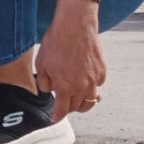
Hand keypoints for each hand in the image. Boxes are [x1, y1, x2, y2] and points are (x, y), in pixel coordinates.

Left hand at [36, 0, 104, 119]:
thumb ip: (44, 81)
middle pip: (78, 107)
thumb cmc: (56, 42)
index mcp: (65, 87)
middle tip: (63, 105)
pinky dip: (92, 87)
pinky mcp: (102, 70)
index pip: (62, 110)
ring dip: (83, 102)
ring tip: (76, 98)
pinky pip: (98, 85)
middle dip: (70, 109)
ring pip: (91, 100)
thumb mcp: (41, 63)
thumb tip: (48, 90)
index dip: (57, 116)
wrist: (75, 26)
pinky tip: (85, 80)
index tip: (55, 118)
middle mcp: (82, 86)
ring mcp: (94, 79)